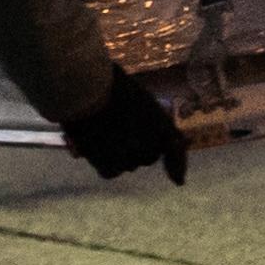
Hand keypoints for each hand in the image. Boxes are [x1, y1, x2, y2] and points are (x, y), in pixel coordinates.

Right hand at [62, 71, 188, 184]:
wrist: (86, 91)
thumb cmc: (109, 83)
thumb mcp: (138, 95)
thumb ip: (149, 116)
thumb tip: (150, 138)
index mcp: (163, 125)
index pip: (176, 149)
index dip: (177, 166)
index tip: (178, 181)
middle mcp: (152, 146)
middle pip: (147, 156)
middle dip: (137, 147)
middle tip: (117, 130)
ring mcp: (131, 159)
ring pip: (126, 164)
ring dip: (118, 154)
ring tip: (99, 132)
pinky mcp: (110, 168)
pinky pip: (109, 170)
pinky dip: (101, 161)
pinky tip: (90, 144)